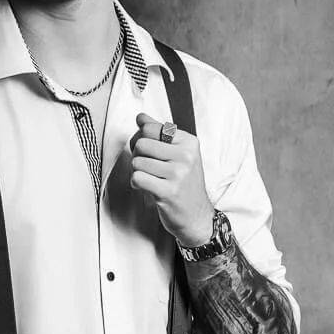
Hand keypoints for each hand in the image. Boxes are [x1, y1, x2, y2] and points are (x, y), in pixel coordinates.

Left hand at [128, 113, 216, 250]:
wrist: (196, 216)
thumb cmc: (185, 185)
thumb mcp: (178, 155)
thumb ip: (159, 133)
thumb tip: (141, 117)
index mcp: (189, 142)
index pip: (151, 128)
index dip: (141, 137)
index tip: (147, 149)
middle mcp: (186, 155)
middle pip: (142, 143)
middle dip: (138, 155)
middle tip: (146, 166)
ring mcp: (178, 174)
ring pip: (137, 162)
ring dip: (138, 172)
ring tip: (150, 179)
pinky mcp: (167, 191)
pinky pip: (137, 178)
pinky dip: (136, 183)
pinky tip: (147, 188)